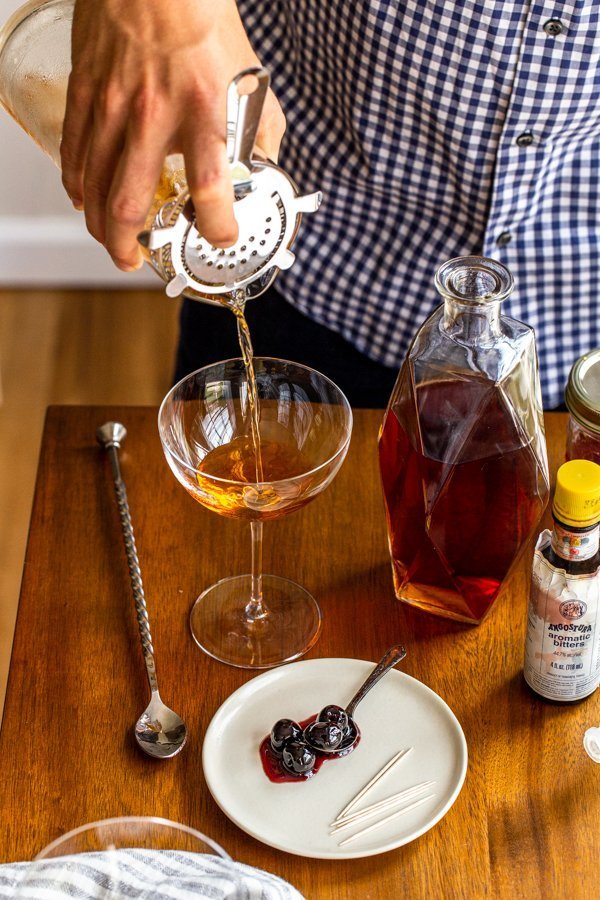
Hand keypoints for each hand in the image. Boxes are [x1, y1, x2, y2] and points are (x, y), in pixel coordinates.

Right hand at [61, 0, 284, 270]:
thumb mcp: (248, 75)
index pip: (210, 188)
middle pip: (130, 201)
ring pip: (95, 185)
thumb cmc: (200, 15)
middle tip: (135, 262)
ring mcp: (113, 107)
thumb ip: (261, 127)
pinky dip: (77, 182)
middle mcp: (154, 116)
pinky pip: (75, 150)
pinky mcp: (86, 92)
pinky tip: (83, 198)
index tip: (222, 237)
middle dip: (129, 245)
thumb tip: (266, 161)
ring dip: (99, 224)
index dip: (216, 225)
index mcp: (203, 112)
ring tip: (110, 242)